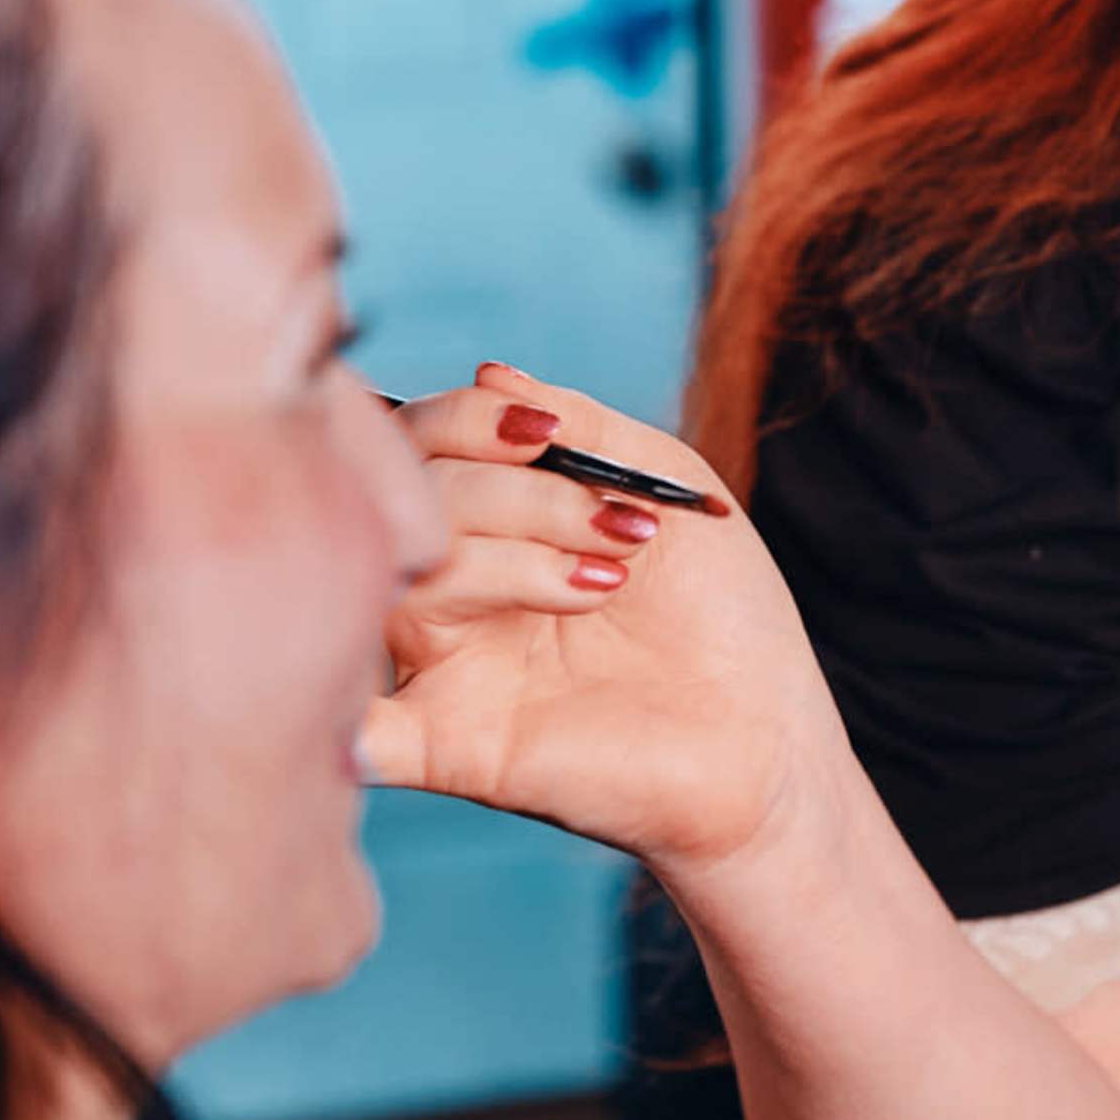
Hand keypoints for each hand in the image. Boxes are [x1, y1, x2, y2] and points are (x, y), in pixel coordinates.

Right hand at [362, 363, 848, 875]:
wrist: (768, 738)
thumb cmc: (720, 611)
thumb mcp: (669, 485)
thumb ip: (584, 425)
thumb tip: (490, 374)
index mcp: (491, 519)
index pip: (421, 445)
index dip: (467, 419)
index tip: (548, 428)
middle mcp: (452, 584)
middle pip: (412, 504)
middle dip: (516, 493)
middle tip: (619, 529)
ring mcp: (445, 664)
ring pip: (413, 582)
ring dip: (515, 563)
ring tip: (609, 583)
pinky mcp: (453, 745)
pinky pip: (367, 736)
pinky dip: (351, 726)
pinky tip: (368, 718)